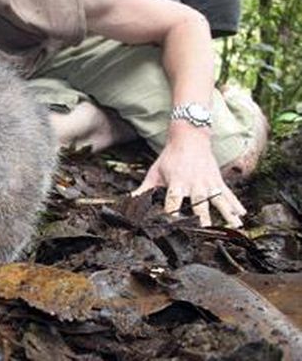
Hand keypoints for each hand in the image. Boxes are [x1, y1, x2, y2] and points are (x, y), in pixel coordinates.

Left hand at [131, 126, 245, 227]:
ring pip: (219, 201)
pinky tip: (242, 217)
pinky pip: (229, 195)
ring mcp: (209, 183)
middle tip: (206, 233)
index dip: (172, 214)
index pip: (173, 202)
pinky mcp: (218, 181)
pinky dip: (236, 205)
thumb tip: (129, 202)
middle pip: (199, 204)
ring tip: (235, 227)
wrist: (189, 138)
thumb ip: (144, 189)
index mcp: (177, 183)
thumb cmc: (169, 157)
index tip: (173, 227)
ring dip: (227, 214)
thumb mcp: (155, 172)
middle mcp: (195, 184)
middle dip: (202, 218)